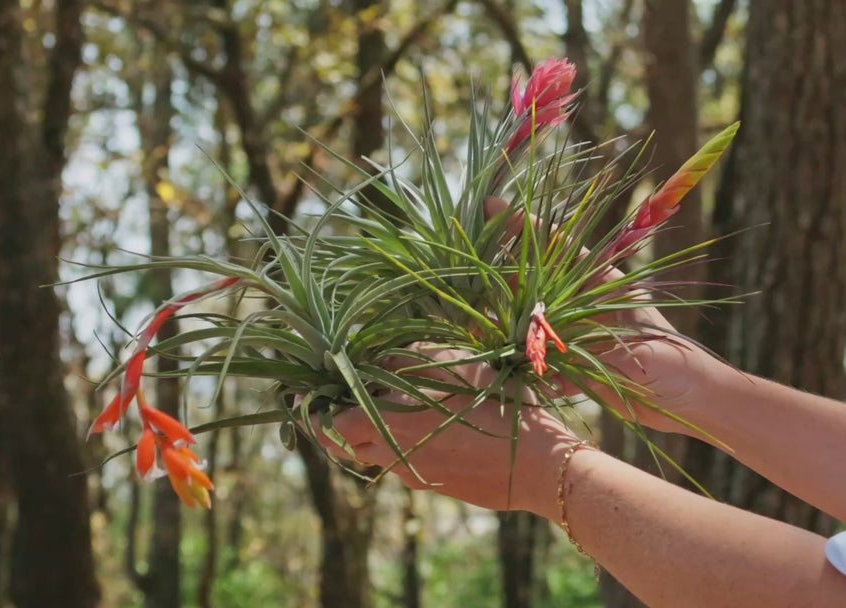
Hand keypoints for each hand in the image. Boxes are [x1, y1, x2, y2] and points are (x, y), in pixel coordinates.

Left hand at [315, 345, 580, 518]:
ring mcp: (417, 474)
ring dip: (371, 434)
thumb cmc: (499, 406)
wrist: (540, 466)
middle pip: (346, 445)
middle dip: (336, 425)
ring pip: (377, 454)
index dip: (312, 413)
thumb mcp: (456, 365)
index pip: (330, 428)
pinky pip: (407, 463)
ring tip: (385, 408)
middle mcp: (396, 455)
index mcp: (391, 425)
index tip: (304, 398)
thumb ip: (410, 358)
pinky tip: (428, 425)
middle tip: (337, 403)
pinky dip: (403, 444)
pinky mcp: (439, 485)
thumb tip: (378, 357)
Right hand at [483, 197, 726, 436]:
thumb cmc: (677, 365)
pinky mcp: (578, 366)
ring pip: (532, 320)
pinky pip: (540, 359)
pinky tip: (498, 363)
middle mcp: (587, 304)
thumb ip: (587, 344)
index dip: (523, 225)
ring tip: (471, 319)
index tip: (490, 207)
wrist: (698, 403)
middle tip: (465, 264)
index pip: (556, 246)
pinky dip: (521, 361)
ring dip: (504, 320)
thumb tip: (541, 346)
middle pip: (535, 280)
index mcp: (604, 283)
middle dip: (500, 273)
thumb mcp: (634, 349)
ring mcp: (580, 334)